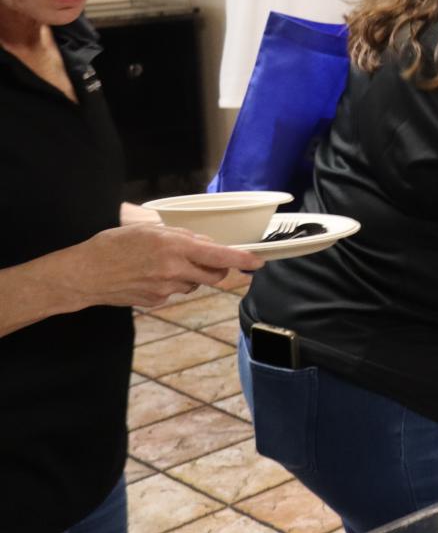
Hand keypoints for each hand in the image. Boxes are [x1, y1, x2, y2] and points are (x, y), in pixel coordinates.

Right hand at [66, 223, 263, 308]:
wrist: (83, 274)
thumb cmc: (113, 246)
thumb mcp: (149, 230)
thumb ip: (182, 237)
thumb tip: (207, 244)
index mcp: (174, 248)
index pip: (219, 256)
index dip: (243, 260)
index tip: (258, 262)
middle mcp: (174, 270)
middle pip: (215, 275)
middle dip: (218, 268)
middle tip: (207, 258)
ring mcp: (165, 289)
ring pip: (194, 283)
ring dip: (191, 275)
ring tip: (163, 264)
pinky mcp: (156, 302)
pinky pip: (175, 292)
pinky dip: (171, 284)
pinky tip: (149, 276)